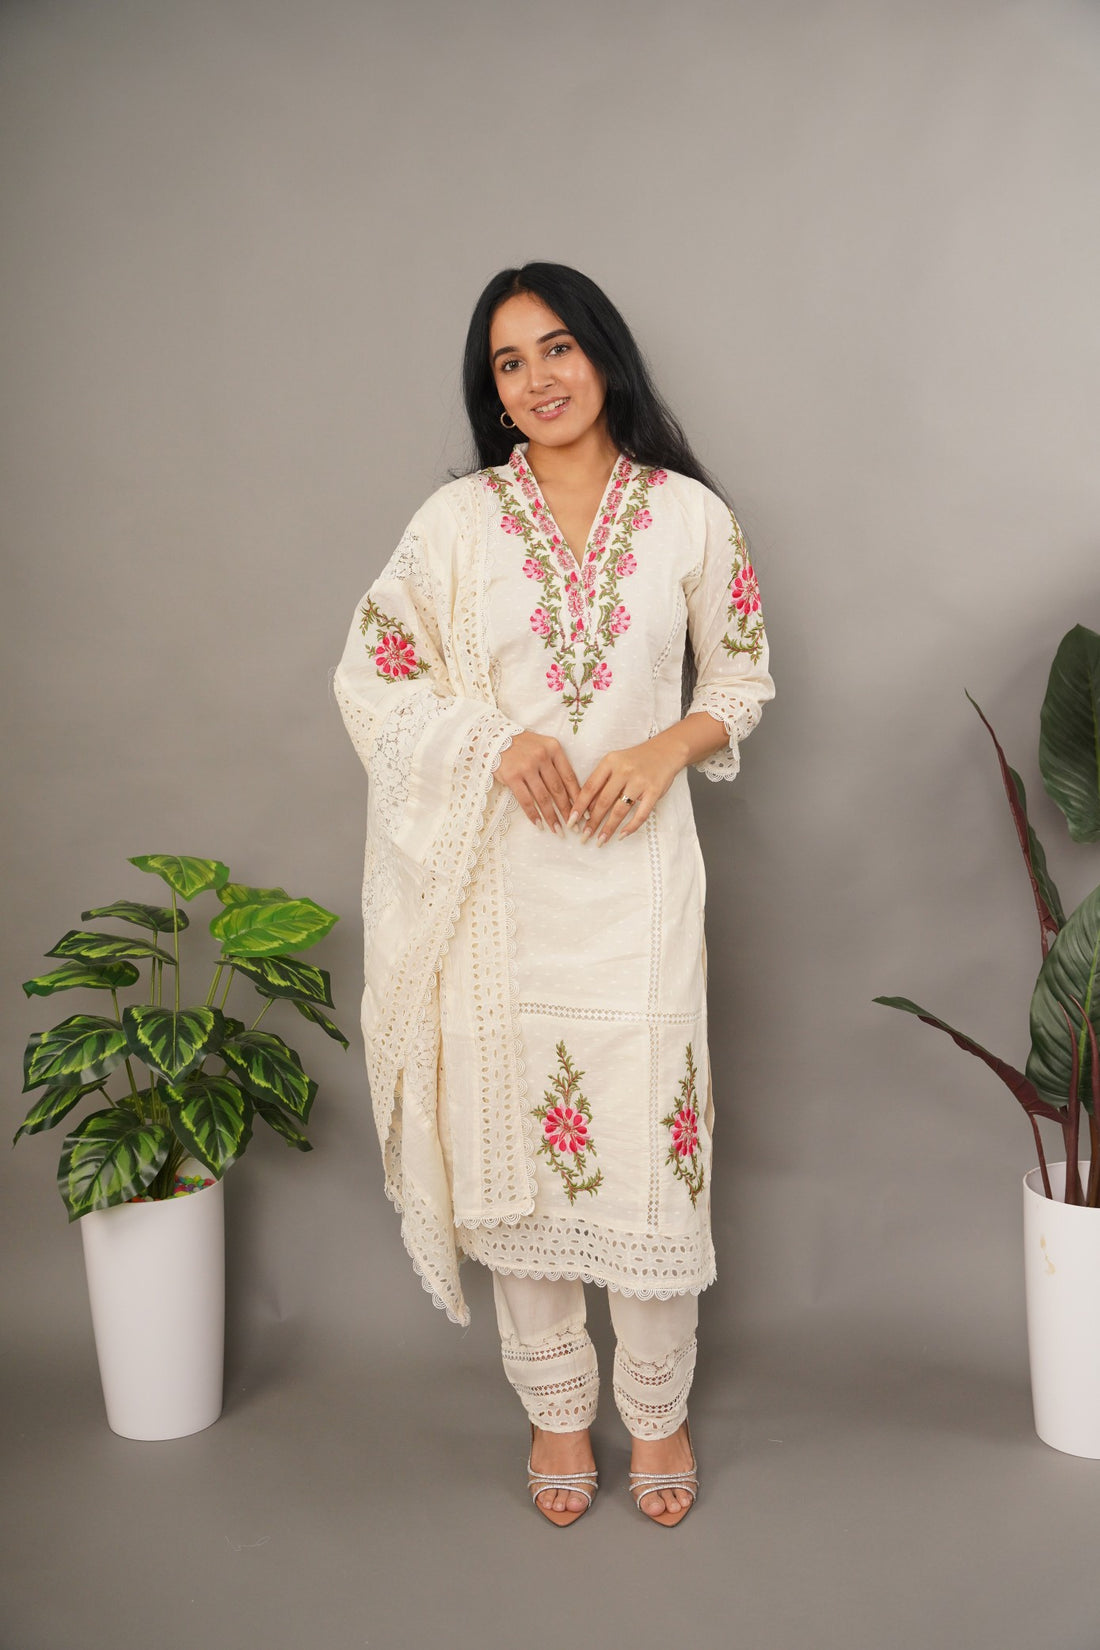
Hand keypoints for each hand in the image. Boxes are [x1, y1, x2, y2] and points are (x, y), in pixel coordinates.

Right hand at [495, 730, 580, 832]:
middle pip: (558, 789)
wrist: (494, 737)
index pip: (570, 777)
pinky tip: (539, 824)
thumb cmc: (523, 746)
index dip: (577, 797)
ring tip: (557, 830)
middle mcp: (542, 757)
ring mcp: (526, 767)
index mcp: (554, 749)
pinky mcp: (512, 776)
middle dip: (567, 811)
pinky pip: (525, 800)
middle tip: (573, 826)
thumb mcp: (543, 747)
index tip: (583, 812)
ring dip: (551, 816)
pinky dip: (533, 814)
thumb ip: (555, 765)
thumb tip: (570, 794)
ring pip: (543, 797)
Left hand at [568, 734, 684, 844]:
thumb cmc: (635, 760)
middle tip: (584, 836)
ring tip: (600, 840)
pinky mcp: (654, 791)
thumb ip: (602, 782)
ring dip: (609, 827)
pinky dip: (631, 827)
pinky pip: (641, 814)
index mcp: (610, 762)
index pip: (590, 787)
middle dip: (592, 821)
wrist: (666, 750)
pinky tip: (622, 835)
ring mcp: (640, 781)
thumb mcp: (615, 764)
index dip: (579, 806)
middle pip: (603, 801)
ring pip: (620, 810)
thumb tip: (587, 809)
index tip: (571, 821)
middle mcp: (624, 770)